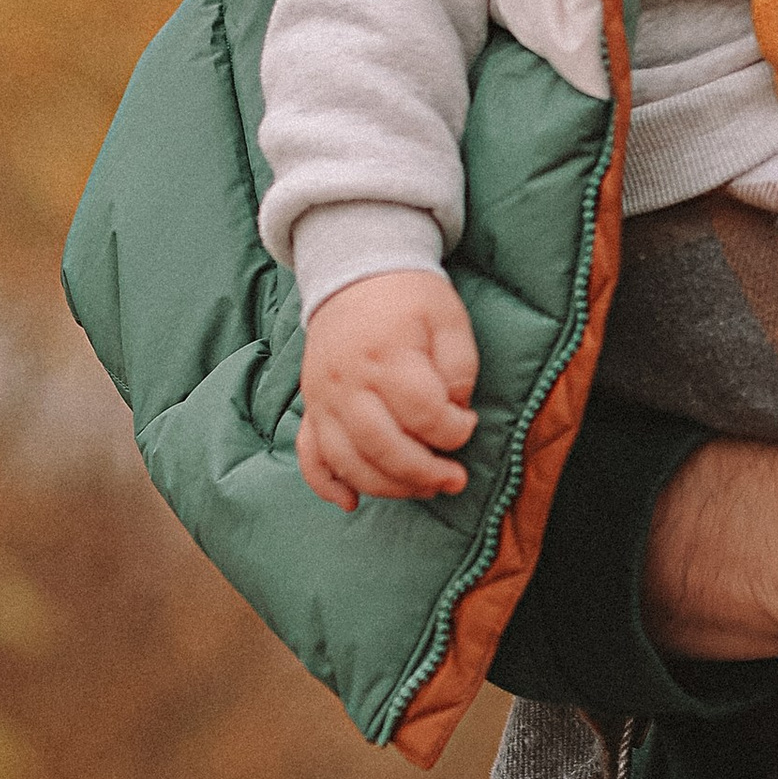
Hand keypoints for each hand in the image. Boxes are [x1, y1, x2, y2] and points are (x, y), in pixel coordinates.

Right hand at [298, 271, 478, 510]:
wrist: (354, 275)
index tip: (468, 424)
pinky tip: (350, 503)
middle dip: (424, 473)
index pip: (423, 412)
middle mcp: (349, 382)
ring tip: (423, 489)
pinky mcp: (311, 408)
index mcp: (387, 355)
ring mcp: (323, 398)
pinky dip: (326, 485)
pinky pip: (309, 456)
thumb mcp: (449, 320)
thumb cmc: (409, 299)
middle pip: (383, 446)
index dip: (454, 430)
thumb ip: (460, 369)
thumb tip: (456, 414)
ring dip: (388, 486)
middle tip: (455, 479)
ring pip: (348, 460)